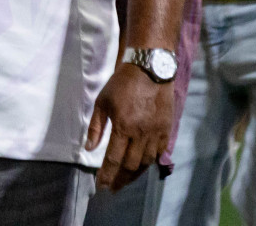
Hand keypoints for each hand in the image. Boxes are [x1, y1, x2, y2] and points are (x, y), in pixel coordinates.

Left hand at [85, 63, 172, 191]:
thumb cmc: (122, 84)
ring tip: (126, 180)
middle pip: (131, 166)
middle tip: (113, 186)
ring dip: (135, 175)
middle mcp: (141, 134)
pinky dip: (150, 163)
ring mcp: (156, 133)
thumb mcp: (102, 102)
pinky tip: (142, 166)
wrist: (150, 69)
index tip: (102, 186)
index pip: (113, 159)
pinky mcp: (167, 130)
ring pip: (146, 163)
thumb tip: (89, 148)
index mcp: (123, 127)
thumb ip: (96, 127)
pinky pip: (159, 153)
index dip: (107, 175)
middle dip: (120, 179)